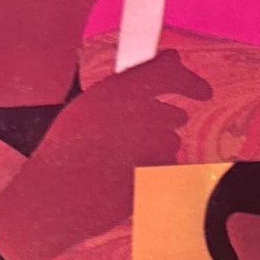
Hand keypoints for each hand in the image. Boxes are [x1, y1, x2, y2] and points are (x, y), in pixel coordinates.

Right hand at [0, 46, 210, 259]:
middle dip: (167, 124)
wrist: (56, 196)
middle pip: (174, 115)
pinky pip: (165, 169)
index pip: (168, 73)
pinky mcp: (157, 175)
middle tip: (144, 137)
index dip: (189, 80)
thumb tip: (171, 62)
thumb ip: (128, 88)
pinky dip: (152, 173)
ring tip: (119, 160)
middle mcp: (140, 113)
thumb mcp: (89, 108)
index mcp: (118, 90)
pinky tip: (123, 177)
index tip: (202, 90)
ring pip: (170, 144)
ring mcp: (152, 146)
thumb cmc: (66, 153)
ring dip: (155, 149)